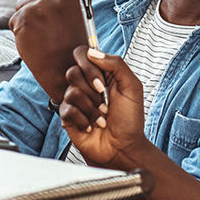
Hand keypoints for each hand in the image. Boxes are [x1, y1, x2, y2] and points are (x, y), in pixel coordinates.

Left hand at [9, 0, 89, 103]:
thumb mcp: (78, 7)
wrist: (67, 70)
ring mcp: (39, 6)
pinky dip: (21, 32)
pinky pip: (14, 20)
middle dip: (36, 6)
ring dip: (27, 19)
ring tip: (43, 35)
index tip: (55, 12)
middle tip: (49, 27)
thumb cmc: (73, 39)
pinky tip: (35, 42)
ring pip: (21, 5)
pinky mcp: (24, 20)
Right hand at [59, 47, 145, 168]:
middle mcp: (85, 85)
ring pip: (71, 92)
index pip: (82, 55)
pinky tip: (92, 126)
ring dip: (91, 108)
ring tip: (102, 117)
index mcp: (100, 74)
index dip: (89, 65)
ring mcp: (76, 101)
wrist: (124, 147)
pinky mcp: (68, 117)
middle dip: (91, 90)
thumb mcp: (132, 87)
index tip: (102, 81)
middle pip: (72, 72)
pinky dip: (83, 120)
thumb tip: (93, 52)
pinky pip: (67, 110)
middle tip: (104, 101)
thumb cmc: (130, 120)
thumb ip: (116, 64)